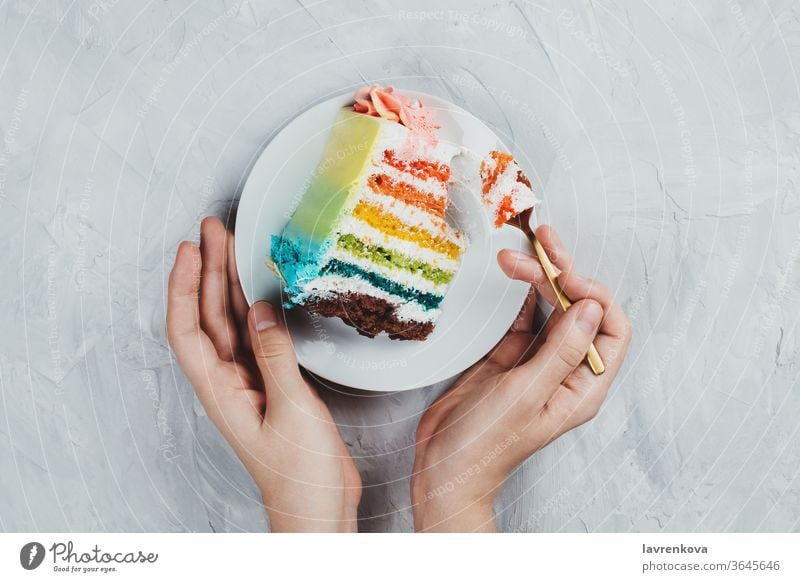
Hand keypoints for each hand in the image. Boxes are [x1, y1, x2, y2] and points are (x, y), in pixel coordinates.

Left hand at [167, 217, 360, 531]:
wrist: (317, 505)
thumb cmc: (299, 472)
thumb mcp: (290, 409)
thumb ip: (274, 356)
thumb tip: (259, 307)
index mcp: (219, 390)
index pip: (186, 328)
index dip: (182, 286)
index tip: (189, 248)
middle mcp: (227, 381)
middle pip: (208, 317)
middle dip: (207, 270)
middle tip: (214, 229)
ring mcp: (249, 381)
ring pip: (232, 322)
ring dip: (229, 283)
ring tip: (232, 244)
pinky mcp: (272, 383)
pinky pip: (257, 336)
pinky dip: (257, 307)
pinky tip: (261, 289)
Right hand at [411, 225, 630, 531]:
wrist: (445, 465)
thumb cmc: (486, 445)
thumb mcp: (525, 395)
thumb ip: (560, 351)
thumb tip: (591, 308)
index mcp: (582, 388)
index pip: (612, 330)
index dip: (595, 296)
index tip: (565, 277)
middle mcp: (565, 372)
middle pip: (580, 311)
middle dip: (562, 275)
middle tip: (542, 246)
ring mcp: (537, 363)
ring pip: (551, 310)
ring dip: (539, 279)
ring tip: (517, 255)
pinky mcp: (510, 359)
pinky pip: (524, 319)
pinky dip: (520, 295)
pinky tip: (514, 277)